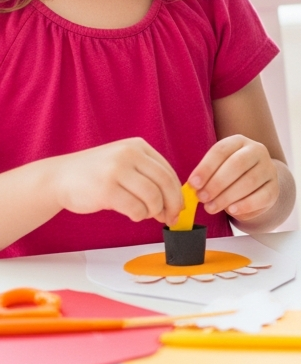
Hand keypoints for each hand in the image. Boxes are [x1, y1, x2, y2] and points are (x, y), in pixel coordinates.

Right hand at [45, 138, 183, 224]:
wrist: (58, 177)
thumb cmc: (96, 175)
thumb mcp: (124, 163)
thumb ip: (147, 175)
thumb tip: (175, 201)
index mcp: (137, 146)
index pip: (167, 171)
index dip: (177, 193)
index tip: (179, 207)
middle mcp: (128, 155)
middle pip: (164, 183)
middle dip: (172, 204)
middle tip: (171, 217)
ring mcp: (116, 171)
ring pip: (152, 197)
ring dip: (154, 211)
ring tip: (147, 215)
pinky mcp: (106, 190)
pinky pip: (136, 208)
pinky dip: (140, 215)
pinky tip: (134, 215)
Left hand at [190, 135, 282, 220]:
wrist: (255, 186)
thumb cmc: (229, 176)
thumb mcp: (217, 169)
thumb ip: (206, 175)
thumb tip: (192, 187)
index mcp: (239, 142)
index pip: (221, 150)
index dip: (206, 168)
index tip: (193, 184)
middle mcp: (257, 151)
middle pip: (237, 164)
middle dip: (216, 183)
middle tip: (202, 198)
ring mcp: (269, 169)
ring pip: (250, 181)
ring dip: (227, 197)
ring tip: (211, 208)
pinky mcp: (274, 188)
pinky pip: (262, 196)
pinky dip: (245, 205)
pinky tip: (231, 210)